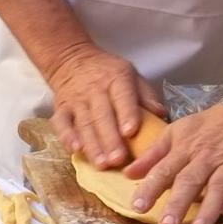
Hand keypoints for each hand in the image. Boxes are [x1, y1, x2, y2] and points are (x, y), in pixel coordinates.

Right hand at [45, 45, 161, 170]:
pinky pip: (61, 123)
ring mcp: (76, 100)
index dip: (127, 114)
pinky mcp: (61, 108)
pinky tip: (75, 150)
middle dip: (110, 139)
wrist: (72, 59)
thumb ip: (146, 95)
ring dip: (92, 145)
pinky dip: (67, 136)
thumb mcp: (131, 75)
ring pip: (84, 124)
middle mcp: (95, 89)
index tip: (131, 132)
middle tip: (118, 159)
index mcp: (116, 79)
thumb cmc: (108, 73)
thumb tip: (161, 114)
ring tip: (102, 164)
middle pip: (102, 116)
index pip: (122, 97)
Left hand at [124, 106, 222, 223]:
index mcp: (183, 149)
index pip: (164, 170)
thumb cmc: (208, 127)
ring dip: (208, 207)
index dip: (151, 188)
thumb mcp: (176, 132)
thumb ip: (153, 155)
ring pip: (217, 186)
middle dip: (178, 204)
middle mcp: (204, 158)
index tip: (138, 207)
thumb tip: (128, 174)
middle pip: (189, 181)